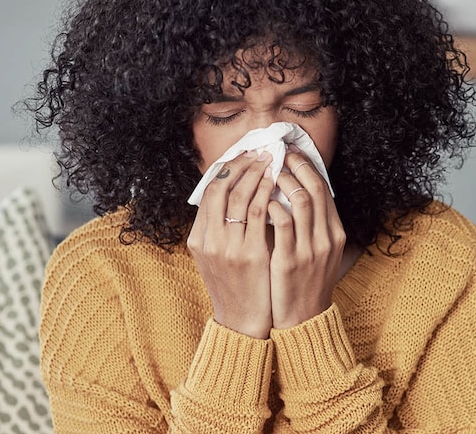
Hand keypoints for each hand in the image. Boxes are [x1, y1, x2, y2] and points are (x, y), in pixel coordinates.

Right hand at [187, 151, 274, 338]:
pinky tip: (276, 183)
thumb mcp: (217, 257)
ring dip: (256, 173)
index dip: (226, 169)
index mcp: (199, 239)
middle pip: (220, 188)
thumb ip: (220, 230)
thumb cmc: (235, 287)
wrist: (242, 322)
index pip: (208, 191)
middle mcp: (208, 241)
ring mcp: (227, 247)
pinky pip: (257, 213)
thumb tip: (233, 196)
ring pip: (238, 196)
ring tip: (271, 160)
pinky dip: (266, 193)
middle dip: (241, 164)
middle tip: (259, 151)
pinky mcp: (249, 254)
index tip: (244, 155)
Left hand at [267, 149, 346, 328]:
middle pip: (315, 188)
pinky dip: (271, 207)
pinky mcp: (290, 261)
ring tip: (266, 173)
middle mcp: (327, 238)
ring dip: (282, 182)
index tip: (290, 153)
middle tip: (276, 154)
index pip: (324, 188)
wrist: (303, 319)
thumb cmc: (305, 282)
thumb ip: (312, 225)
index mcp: (335, 232)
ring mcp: (310, 249)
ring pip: (301, 200)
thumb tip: (296, 193)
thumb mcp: (318, 252)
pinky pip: (282, 224)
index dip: (307, 166)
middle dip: (295, 165)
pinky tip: (259, 202)